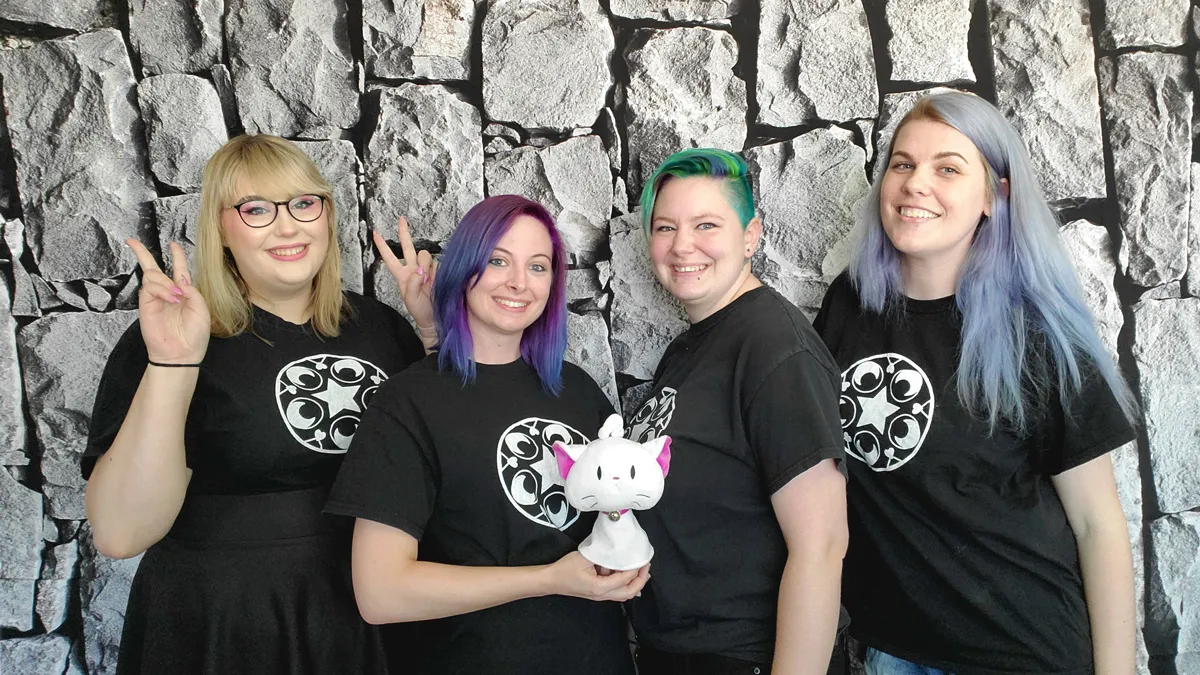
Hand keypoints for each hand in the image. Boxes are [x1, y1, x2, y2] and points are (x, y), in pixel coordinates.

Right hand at [127, 239, 209, 364]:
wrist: (182, 354)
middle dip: (142, 253)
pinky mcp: (146, 306)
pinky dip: (161, 290)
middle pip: (152, 268)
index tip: (173, 244)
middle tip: (132, 241)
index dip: (176, 255)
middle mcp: (167, 292)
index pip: (177, 269)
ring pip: (152, 276)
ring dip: (164, 282)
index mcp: (183, 292)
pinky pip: (149, 288)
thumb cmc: (195, 335)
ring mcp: (155, 299)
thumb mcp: (202, 310)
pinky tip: (171, 299)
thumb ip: (193, 292)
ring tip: (176, 297)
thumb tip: (180, 279)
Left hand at [373, 216, 435, 335]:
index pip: (390, 258)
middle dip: (404, 232)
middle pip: (408, 247)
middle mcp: (413, 269)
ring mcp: (426, 270)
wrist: (435, 318)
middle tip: (401, 219)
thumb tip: (420, 270)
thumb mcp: (410, 299)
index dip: (382, 246)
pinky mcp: (438, 272)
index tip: (376, 233)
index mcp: (402, 275)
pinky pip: (438, 263)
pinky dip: (436, 270)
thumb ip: (412, 284)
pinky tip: (436, 280)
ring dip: (425, 264)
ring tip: (428, 280)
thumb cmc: (419, 310)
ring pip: (425, 255)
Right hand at [544, 551, 649, 601]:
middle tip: (645, 566)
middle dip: (640, 580)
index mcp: (600, 588)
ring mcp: (600, 596)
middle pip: (629, 593)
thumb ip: (602, 555)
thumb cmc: (564, 569)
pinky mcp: (597, 592)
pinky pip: (616, 591)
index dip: (635, 569)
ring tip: (639, 569)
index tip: (642, 558)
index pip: (624, 580)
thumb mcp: (583, 557)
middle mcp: (602, 595)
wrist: (550, 580)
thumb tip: (616, 550)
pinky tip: (625, 572)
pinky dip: (625, 582)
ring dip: (634, 582)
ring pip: (623, 594)